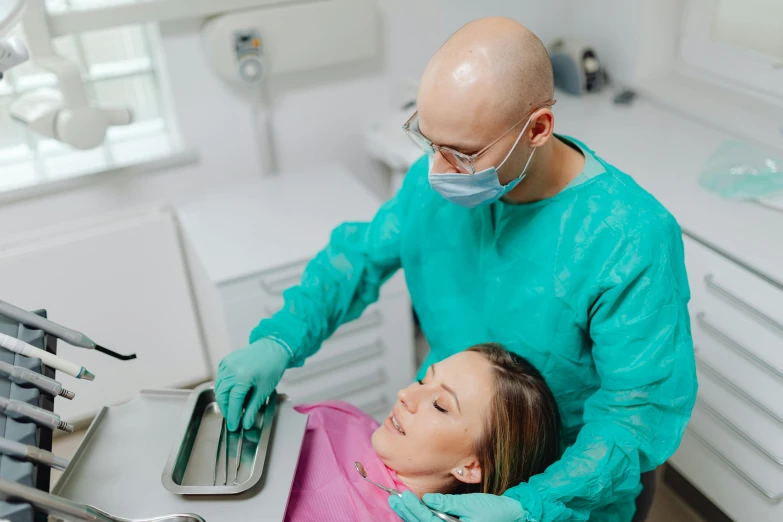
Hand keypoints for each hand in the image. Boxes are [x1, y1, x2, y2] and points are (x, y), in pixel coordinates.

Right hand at [214, 338, 290, 430]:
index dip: (233, 416)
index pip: (233, 402)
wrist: (273, 348)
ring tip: (233, 407)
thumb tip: (246, 423)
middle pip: (222, 396)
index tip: (234, 426)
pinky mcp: (226, 361)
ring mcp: (226, 364)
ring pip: (219, 388)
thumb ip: (253, 408)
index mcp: (242, 377)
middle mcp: (231, 370)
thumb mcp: (264, 390)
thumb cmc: (272, 367)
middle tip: (233, 418)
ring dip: (224, 400)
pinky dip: (224, 388)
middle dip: (226, 409)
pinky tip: (231, 393)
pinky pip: (220, 378)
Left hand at [390, 491, 526, 521]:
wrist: (512, 514)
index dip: (414, 509)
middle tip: (393, 499)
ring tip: (399, 502)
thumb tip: (428, 499)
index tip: (402, 496)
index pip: (427, 521)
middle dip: (408, 512)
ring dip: (412, 514)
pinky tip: (413, 509)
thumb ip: (447, 504)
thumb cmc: (495, 511)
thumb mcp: (471, 505)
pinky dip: (422, 516)